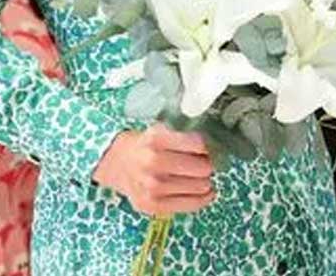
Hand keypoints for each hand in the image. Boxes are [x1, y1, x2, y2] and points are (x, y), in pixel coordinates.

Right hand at [92, 123, 215, 215]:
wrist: (119, 164)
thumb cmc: (146, 145)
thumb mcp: (161, 129)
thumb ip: (184, 134)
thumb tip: (215, 143)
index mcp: (156, 138)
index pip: (198, 144)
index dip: (208, 146)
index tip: (209, 147)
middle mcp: (153, 162)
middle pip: (202, 167)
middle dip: (208, 164)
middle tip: (206, 162)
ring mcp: (153, 187)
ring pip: (200, 186)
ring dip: (206, 181)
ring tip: (202, 176)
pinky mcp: (154, 206)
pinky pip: (191, 204)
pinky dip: (204, 198)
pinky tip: (206, 191)